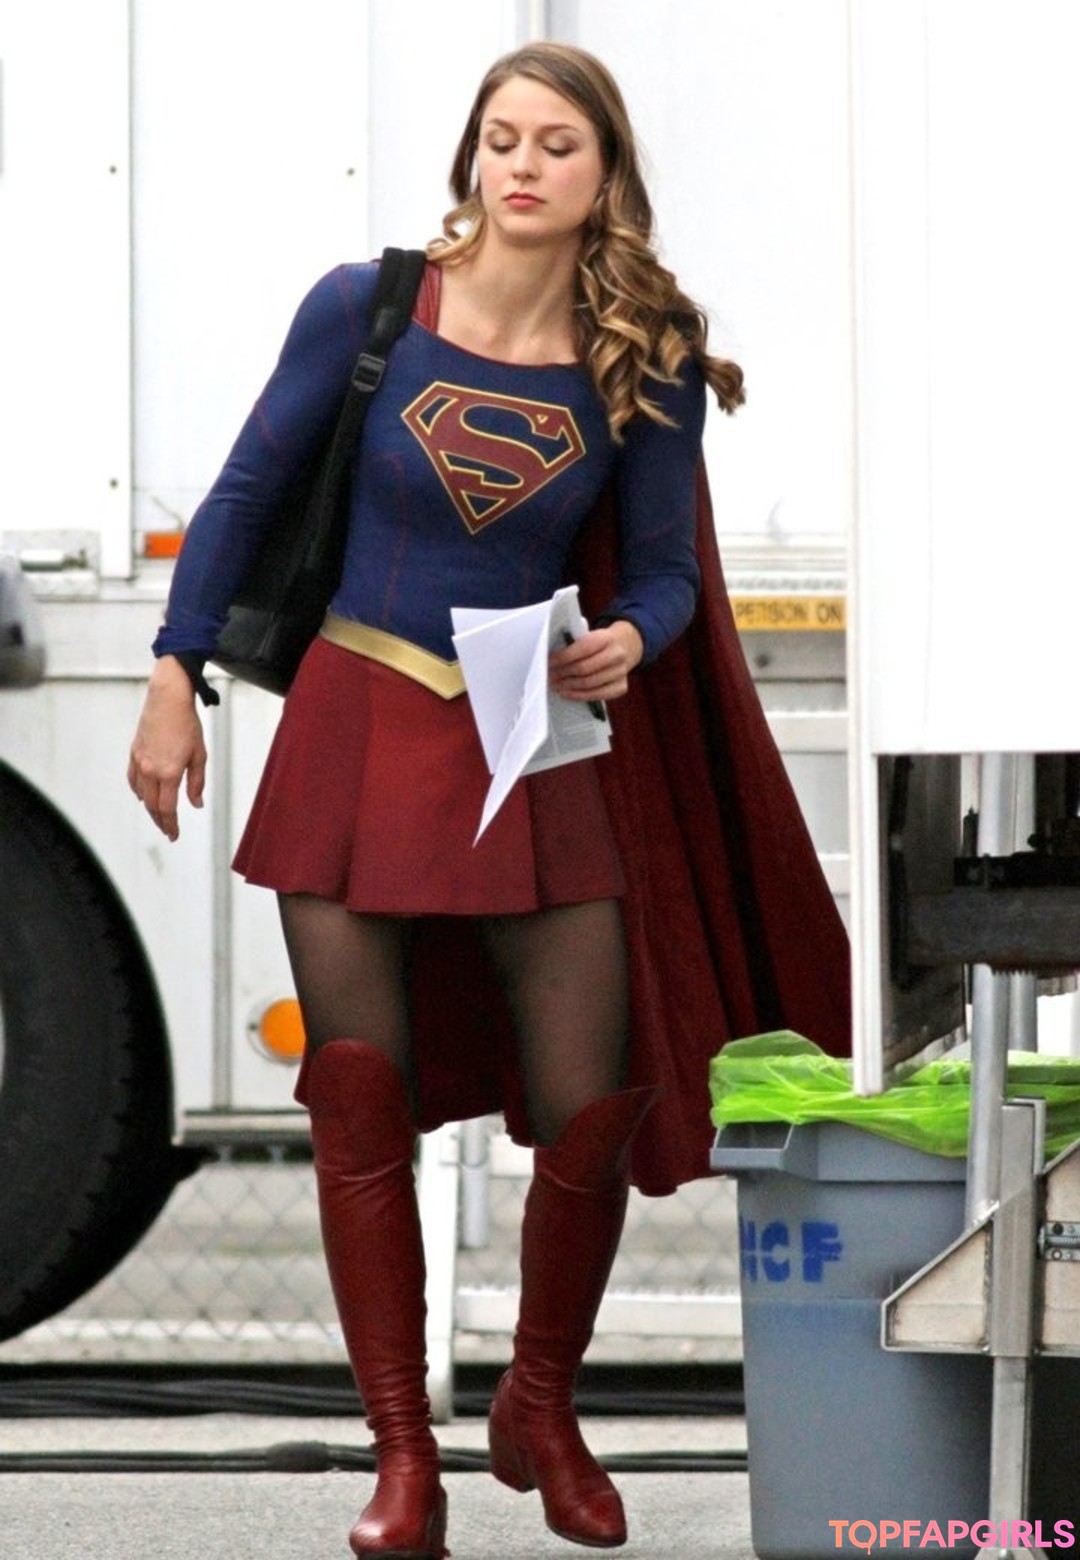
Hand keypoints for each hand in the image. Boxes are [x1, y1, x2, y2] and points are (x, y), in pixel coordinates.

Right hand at [127, 657, 207, 840]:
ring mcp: (139, 762)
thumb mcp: (199, 755)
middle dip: (161, 821)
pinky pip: (133, 780)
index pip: (168, 808)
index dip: (171, 825)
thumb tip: (196, 804)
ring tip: (159, 817)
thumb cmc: (186, 723)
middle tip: (168, 831)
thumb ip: (196, 782)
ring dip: (150, 809)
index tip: (174, 835)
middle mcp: (150, 770)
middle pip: (153, 806)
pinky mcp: (134, 753)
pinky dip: (138, 792)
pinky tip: (143, 796)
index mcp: (168, 772)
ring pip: (142, 794)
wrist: (168, 699)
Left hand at [549, 621, 643, 703]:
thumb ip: (576, 644)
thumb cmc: (602, 642)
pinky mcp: (621, 687)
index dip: (563, 657)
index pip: (582, 649)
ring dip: (568, 686)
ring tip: (556, 684)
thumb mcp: (592, 635)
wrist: (627, 645)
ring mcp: (621, 672)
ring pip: (589, 684)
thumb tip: (553, 658)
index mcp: (607, 638)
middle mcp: (617, 655)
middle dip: (563, 673)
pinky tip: (567, 693)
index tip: (549, 662)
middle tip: (550, 675)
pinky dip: (579, 696)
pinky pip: (597, 695)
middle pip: (584, 669)